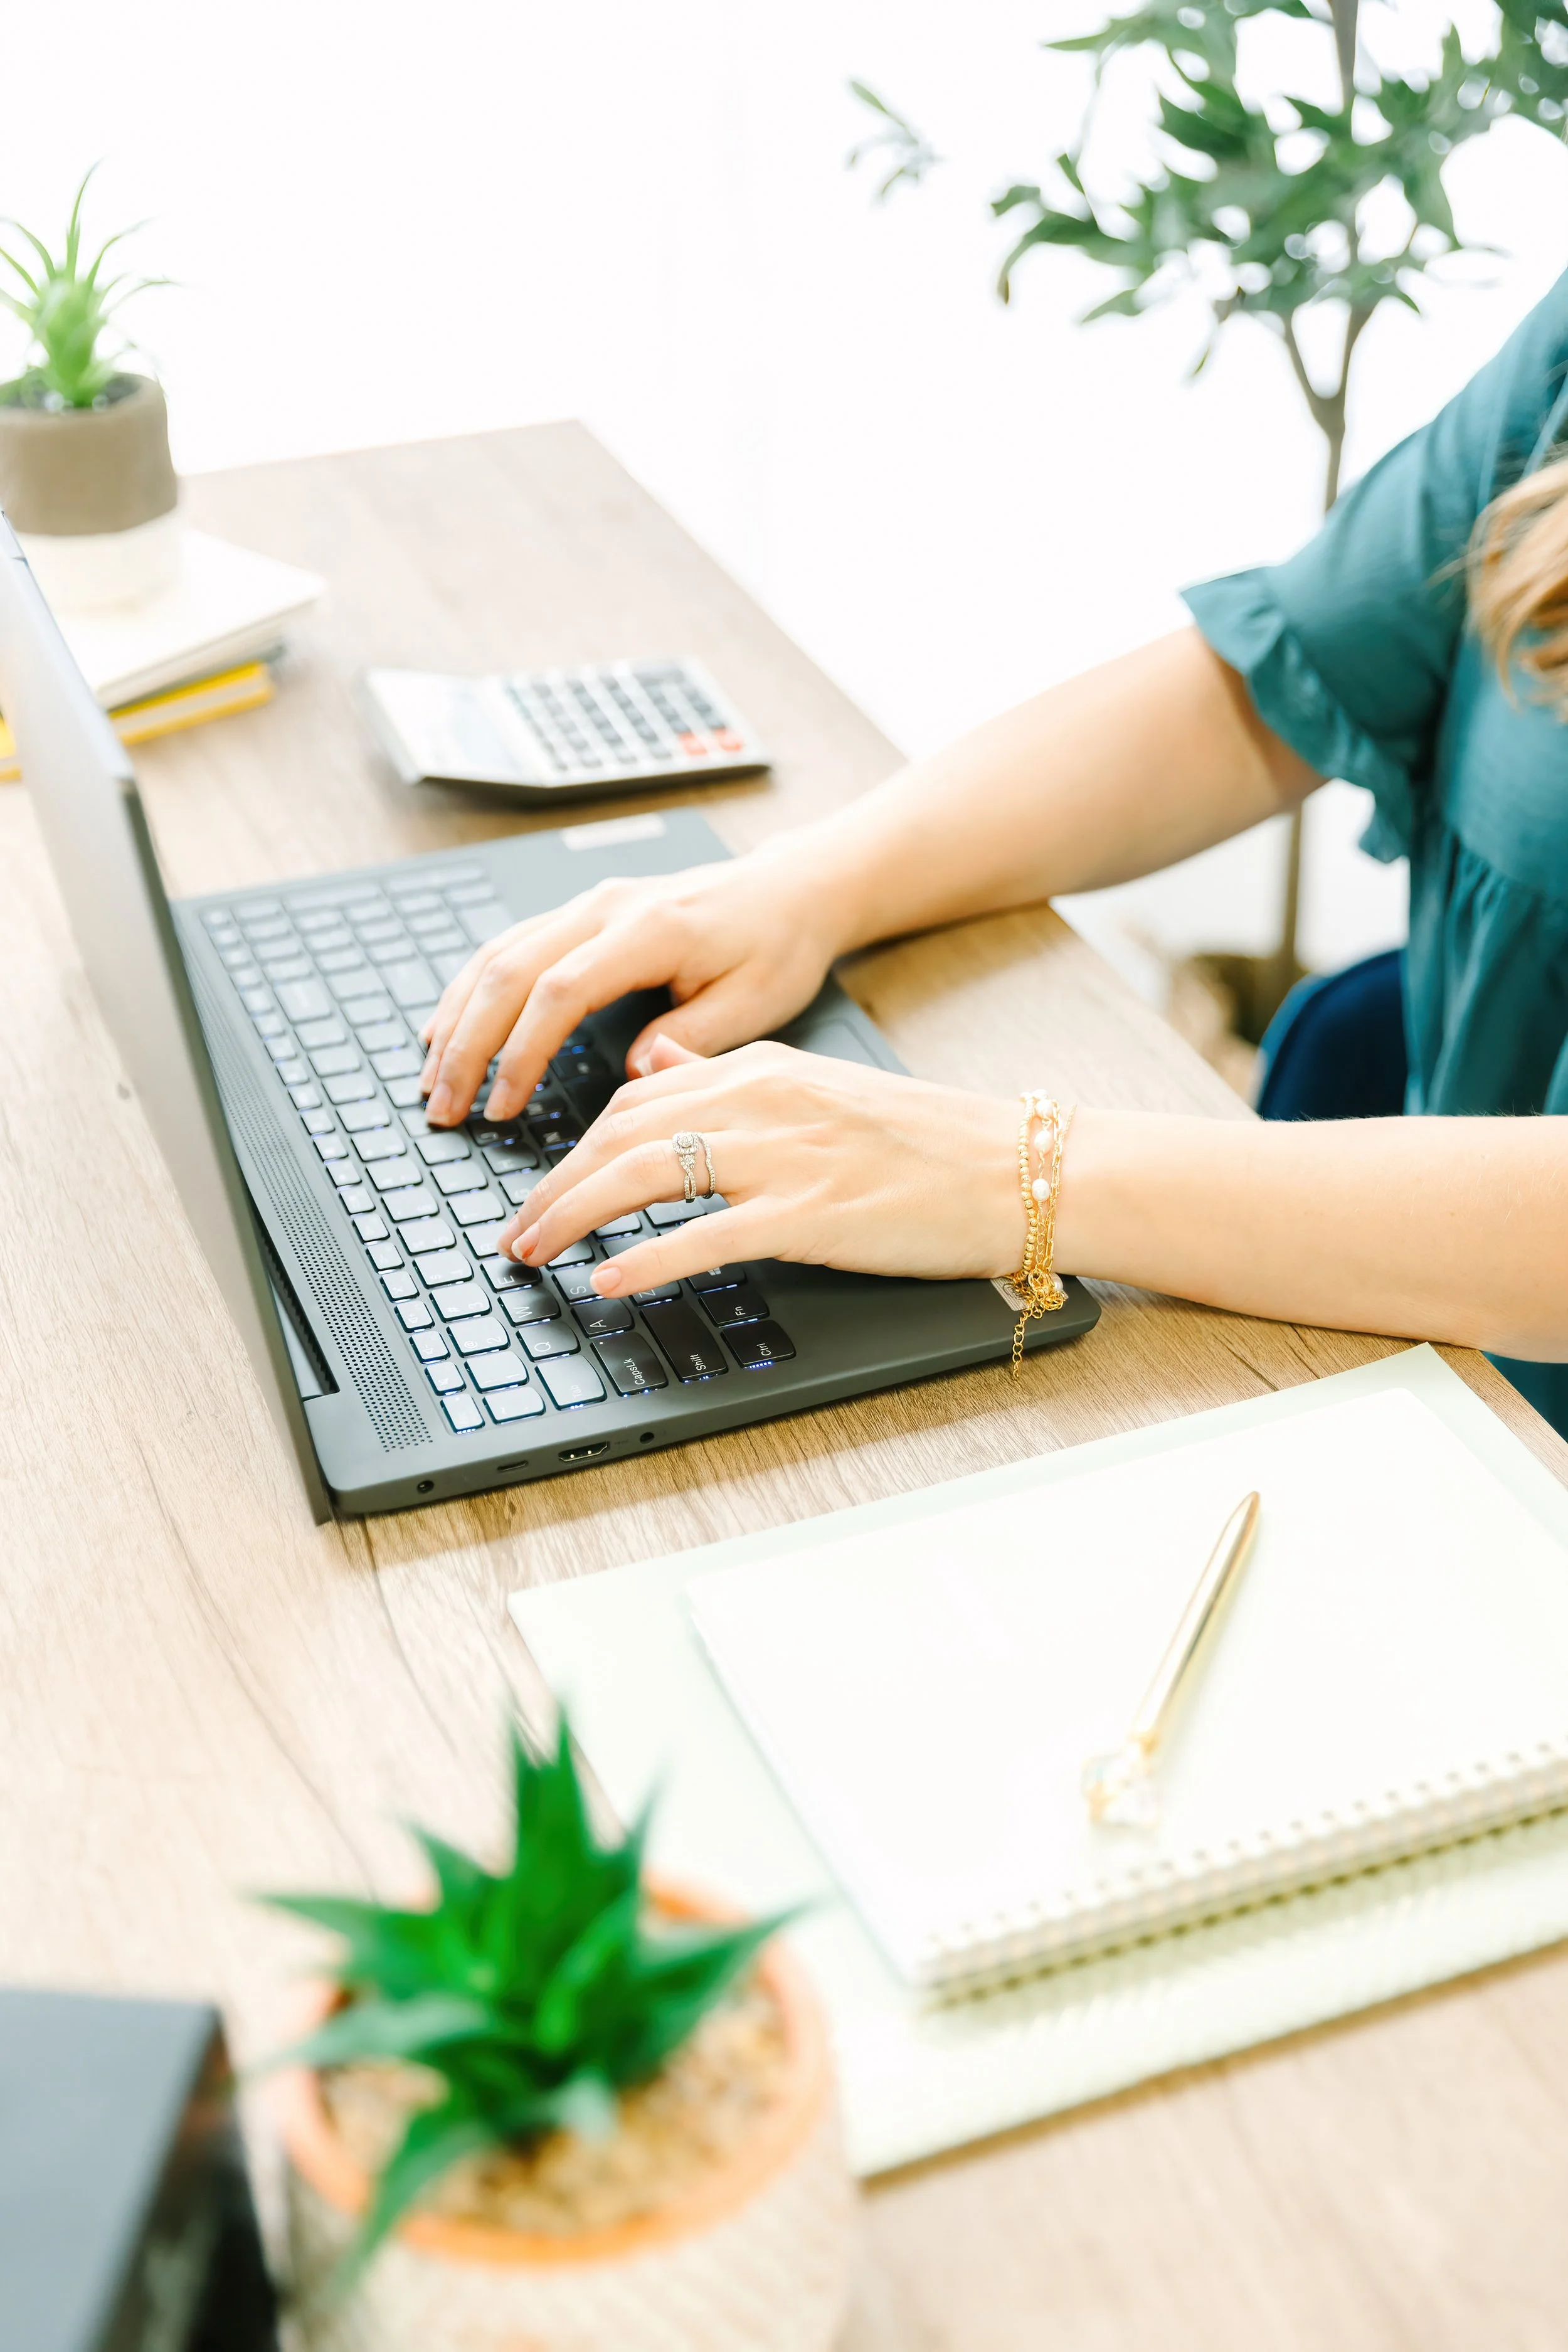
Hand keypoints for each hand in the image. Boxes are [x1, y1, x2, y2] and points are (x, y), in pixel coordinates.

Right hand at [419, 840, 846, 1127]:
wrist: (790, 889)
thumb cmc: (778, 944)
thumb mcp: (754, 1003)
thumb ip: (687, 1039)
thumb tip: (629, 1076)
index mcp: (649, 929)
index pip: (558, 992)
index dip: (520, 1053)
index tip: (501, 1108)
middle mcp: (606, 907)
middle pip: (509, 972)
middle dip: (467, 1046)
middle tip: (443, 1108)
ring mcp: (589, 904)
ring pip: (497, 955)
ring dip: (457, 1018)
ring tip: (432, 1080)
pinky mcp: (583, 912)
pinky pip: (510, 946)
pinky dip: (472, 990)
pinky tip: (450, 1028)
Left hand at [497, 1035, 1021, 1297]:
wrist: (1021, 1168)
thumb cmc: (931, 1143)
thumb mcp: (821, 1090)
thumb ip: (735, 1078)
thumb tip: (664, 1067)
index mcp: (763, 1069)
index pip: (637, 1098)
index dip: (576, 1146)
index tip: (545, 1186)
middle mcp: (764, 1100)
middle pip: (621, 1132)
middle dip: (553, 1184)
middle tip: (515, 1231)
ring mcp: (787, 1156)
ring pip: (645, 1174)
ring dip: (573, 1216)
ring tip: (532, 1253)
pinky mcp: (814, 1213)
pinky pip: (706, 1235)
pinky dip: (645, 1259)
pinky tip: (607, 1282)